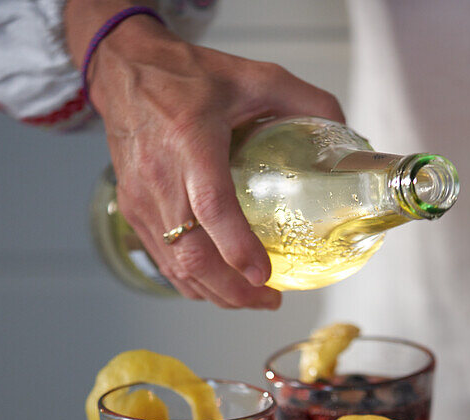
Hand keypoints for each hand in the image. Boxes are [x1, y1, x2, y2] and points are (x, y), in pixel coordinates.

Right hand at [67, 8, 344, 307]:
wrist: (123, 69)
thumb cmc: (185, 74)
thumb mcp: (253, 75)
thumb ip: (304, 100)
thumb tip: (346, 129)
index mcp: (191, 142)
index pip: (213, 207)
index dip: (238, 248)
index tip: (264, 275)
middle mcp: (161, 177)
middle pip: (192, 254)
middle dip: (232, 290)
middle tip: (269, 300)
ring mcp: (142, 199)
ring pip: (176, 266)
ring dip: (215, 293)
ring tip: (251, 299)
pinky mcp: (133, 211)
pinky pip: (163, 260)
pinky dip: (192, 281)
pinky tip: (219, 285)